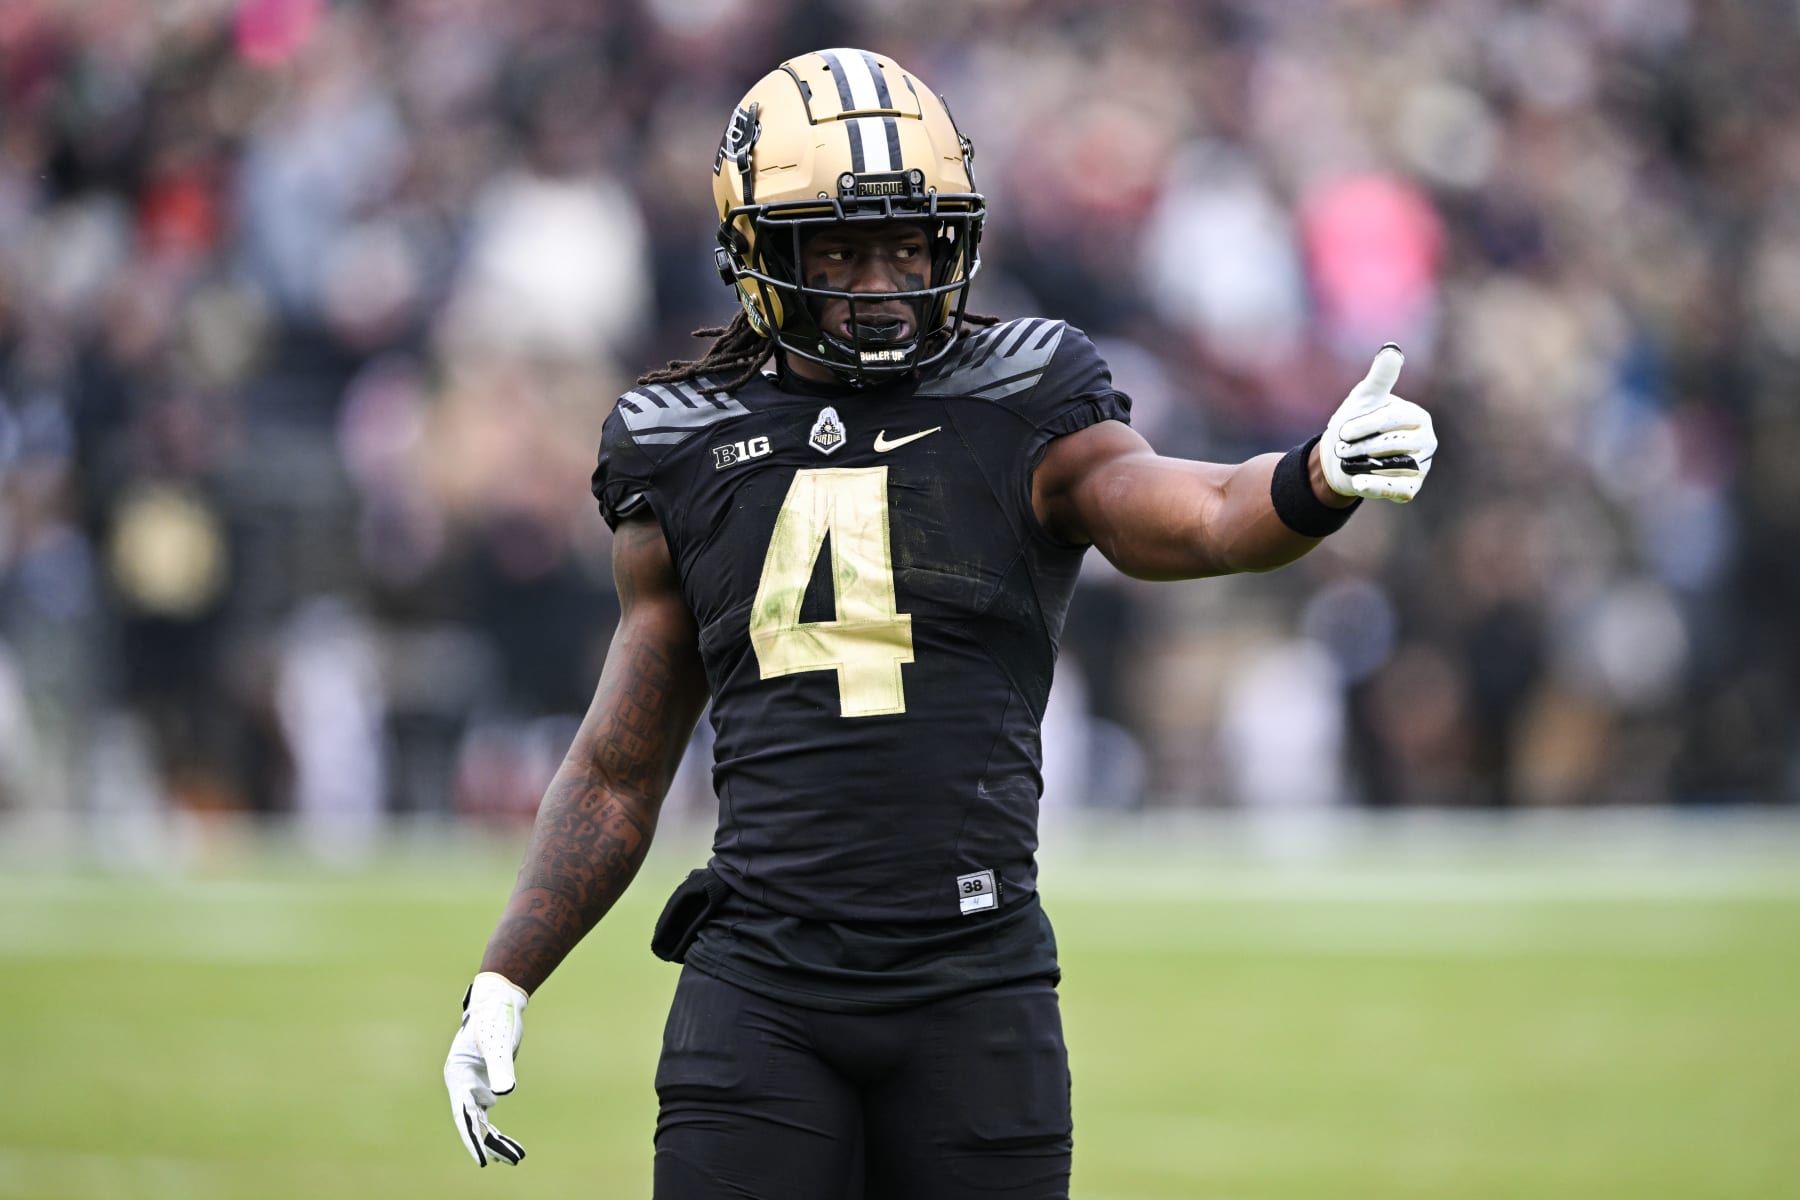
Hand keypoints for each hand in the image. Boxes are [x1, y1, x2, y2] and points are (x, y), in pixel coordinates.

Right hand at [444, 972, 528, 1166]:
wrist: (499, 999)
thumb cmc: (495, 1017)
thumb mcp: (497, 1042)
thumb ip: (500, 1067)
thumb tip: (503, 1094)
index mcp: (458, 1075)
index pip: (463, 1115)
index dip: (472, 1139)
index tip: (481, 1160)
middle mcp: (463, 1084)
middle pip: (473, 1122)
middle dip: (489, 1144)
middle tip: (510, 1161)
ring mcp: (474, 1085)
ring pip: (482, 1121)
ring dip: (496, 1141)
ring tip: (516, 1158)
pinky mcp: (487, 1082)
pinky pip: (490, 1112)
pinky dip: (498, 1129)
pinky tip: (510, 1146)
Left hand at [1321, 344, 1435, 502]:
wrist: (1342, 459)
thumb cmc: (1356, 424)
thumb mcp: (1365, 398)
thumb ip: (1380, 377)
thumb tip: (1392, 350)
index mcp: (1418, 417)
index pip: (1395, 419)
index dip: (1366, 425)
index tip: (1342, 431)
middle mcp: (1426, 442)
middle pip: (1394, 444)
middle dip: (1363, 446)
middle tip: (1341, 448)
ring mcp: (1420, 467)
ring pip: (1394, 466)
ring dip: (1364, 464)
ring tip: (1347, 461)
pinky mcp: (1410, 489)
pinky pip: (1397, 490)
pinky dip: (1376, 486)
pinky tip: (1357, 483)